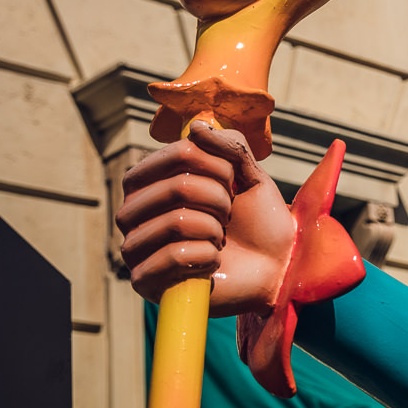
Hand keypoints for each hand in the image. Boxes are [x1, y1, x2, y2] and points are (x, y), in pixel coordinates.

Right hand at [117, 121, 294, 312]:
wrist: (275, 268)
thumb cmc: (257, 221)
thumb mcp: (250, 175)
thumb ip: (228, 146)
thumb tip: (195, 127)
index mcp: (150, 184)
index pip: (173, 155)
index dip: (211, 164)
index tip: (232, 180)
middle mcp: (133, 213)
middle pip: (176, 187)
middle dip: (218, 199)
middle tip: (228, 214)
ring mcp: (134, 248)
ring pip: (176, 221)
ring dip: (214, 229)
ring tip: (219, 239)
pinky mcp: (143, 280)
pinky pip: (174, 255)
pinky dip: (207, 257)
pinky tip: (211, 263)